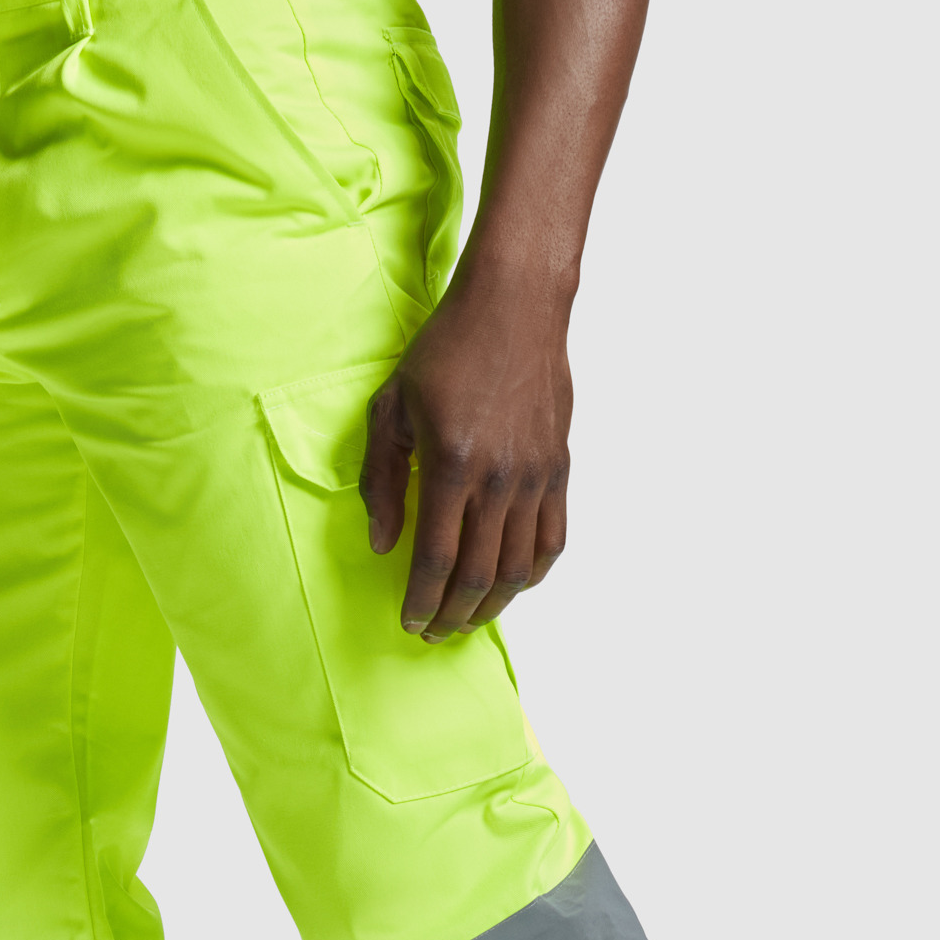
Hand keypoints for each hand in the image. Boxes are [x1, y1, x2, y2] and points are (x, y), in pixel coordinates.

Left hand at [359, 268, 571, 639]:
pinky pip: (552, 542)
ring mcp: (534, 478)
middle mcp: (498, 479)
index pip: (436, 558)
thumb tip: (384, 543)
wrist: (514, 307)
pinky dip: (532, 575)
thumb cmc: (446, 350)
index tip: (408, 622)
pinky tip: (512, 586)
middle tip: (434, 632)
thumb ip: (381, 479)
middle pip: (478, 576)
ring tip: (468, 619)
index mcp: (450, 465)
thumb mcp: (391, 406)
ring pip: (517, 569)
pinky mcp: (558, 471)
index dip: (421, 601)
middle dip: (452, 615)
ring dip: (492, 606)